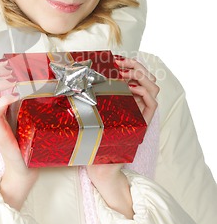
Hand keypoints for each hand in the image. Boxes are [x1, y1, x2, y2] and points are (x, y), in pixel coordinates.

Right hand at [0, 60, 38, 209]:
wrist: (23, 166)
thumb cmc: (24, 138)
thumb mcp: (21, 111)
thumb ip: (19, 94)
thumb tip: (31, 74)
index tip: (6, 59)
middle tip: (14, 67)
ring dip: (0, 82)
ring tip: (17, 79)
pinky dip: (4, 98)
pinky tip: (17, 94)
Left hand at [86, 57, 158, 218]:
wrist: (98, 166)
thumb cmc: (90, 139)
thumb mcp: (88, 112)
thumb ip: (86, 97)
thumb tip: (69, 75)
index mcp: (125, 99)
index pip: (135, 75)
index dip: (128, 63)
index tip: (115, 57)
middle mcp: (136, 104)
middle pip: (146, 78)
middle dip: (135, 65)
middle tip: (120, 62)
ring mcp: (141, 114)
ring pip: (153, 88)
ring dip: (141, 75)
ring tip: (126, 72)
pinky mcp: (143, 124)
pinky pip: (152, 104)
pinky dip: (145, 92)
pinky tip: (131, 87)